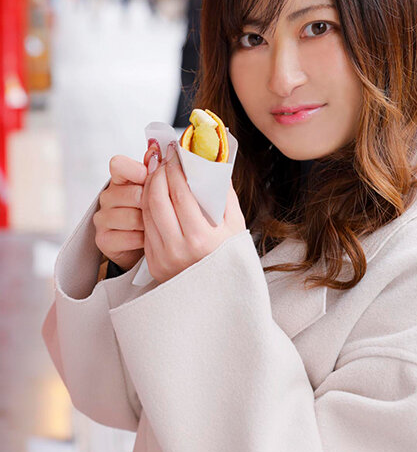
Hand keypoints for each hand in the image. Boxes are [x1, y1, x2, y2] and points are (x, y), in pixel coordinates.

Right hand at [93, 155, 147, 271]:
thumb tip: (155, 148)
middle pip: (132, 194)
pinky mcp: (103, 240)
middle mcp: (107, 197)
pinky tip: (149, 238)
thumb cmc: (150, 210)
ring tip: (157, 224)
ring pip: (132, 217)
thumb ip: (154, 167)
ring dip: (150, 222)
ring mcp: (102, 218)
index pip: (118, 164)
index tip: (149, 177)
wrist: (145, 241)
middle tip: (162, 208)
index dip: (136, 170)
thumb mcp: (154, 188)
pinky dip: (143, 239)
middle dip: (151, 202)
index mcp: (119, 178)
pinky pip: (128, 238)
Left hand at [142, 143, 245, 283]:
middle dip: (158, 173)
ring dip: (150, 187)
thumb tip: (213, 163)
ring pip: (147, 211)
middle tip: (164, 158)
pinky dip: (148, 206)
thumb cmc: (231, 259)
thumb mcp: (235, 226)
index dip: (176, 169)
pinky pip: (146, 226)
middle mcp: (179, 249)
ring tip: (159, 172)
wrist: (219, 298)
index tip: (177, 153)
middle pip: (158, 199)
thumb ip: (224, 194)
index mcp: (202, 239)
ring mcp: (163, 258)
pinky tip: (156, 194)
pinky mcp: (153, 263)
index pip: (181, 193)